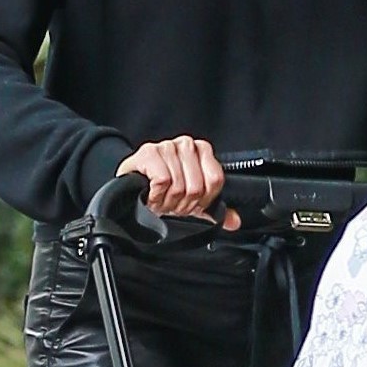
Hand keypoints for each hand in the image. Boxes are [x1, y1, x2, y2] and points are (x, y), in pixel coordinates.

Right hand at [118, 137, 239, 229]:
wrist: (132, 188)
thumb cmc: (163, 190)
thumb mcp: (192, 201)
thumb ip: (215, 210)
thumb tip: (234, 221)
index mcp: (202, 151)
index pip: (215, 180)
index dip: (203, 199)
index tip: (192, 203)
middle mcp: (186, 144)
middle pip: (197, 186)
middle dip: (183, 203)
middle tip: (172, 203)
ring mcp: (167, 146)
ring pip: (179, 185)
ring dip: (168, 201)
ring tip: (161, 199)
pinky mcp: (149, 153)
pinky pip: (163, 180)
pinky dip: (157, 194)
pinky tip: (151, 194)